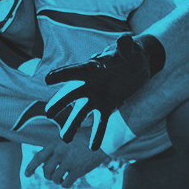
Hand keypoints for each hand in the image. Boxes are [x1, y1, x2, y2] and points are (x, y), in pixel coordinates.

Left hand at [24, 135, 109, 187]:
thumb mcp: (68, 135)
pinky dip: (65, 184)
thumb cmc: (87, 135)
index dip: (31, 167)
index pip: (38, 157)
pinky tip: (69, 181)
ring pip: (55, 178)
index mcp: (56, 143)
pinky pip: (65, 183)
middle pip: (46, 171)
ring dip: (57, 180)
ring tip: (62, 177)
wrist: (104, 138)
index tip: (27, 175)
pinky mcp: (78, 171)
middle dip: (48, 175)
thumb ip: (57, 146)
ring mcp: (68, 163)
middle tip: (52, 174)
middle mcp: (60, 153)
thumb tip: (46, 160)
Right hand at [44, 35, 159, 147]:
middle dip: (60, 103)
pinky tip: (93, 148)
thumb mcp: (132, 51)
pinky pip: (100, 123)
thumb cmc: (133, 54)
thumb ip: (126, 48)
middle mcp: (89, 84)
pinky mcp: (107, 107)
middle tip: (48, 113)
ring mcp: (96, 97)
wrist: (140, 66)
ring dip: (73, 125)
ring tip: (65, 139)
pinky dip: (97, 134)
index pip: (74, 72)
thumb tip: (123, 40)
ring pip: (81, 113)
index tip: (48, 80)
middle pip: (71, 95)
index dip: (61, 75)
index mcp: (92, 68)